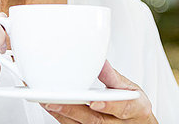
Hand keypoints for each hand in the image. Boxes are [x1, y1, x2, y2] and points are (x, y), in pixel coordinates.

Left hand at [42, 60, 157, 123]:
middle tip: (54, 100)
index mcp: (135, 110)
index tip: (94, 102)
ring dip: (61, 113)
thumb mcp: (131, 89)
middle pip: (95, 121)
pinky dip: (60, 116)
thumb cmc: (132, 106)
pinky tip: (49, 104)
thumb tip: (100, 61)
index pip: (123, 109)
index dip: (108, 106)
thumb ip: (114, 77)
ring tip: (44, 98)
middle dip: (73, 110)